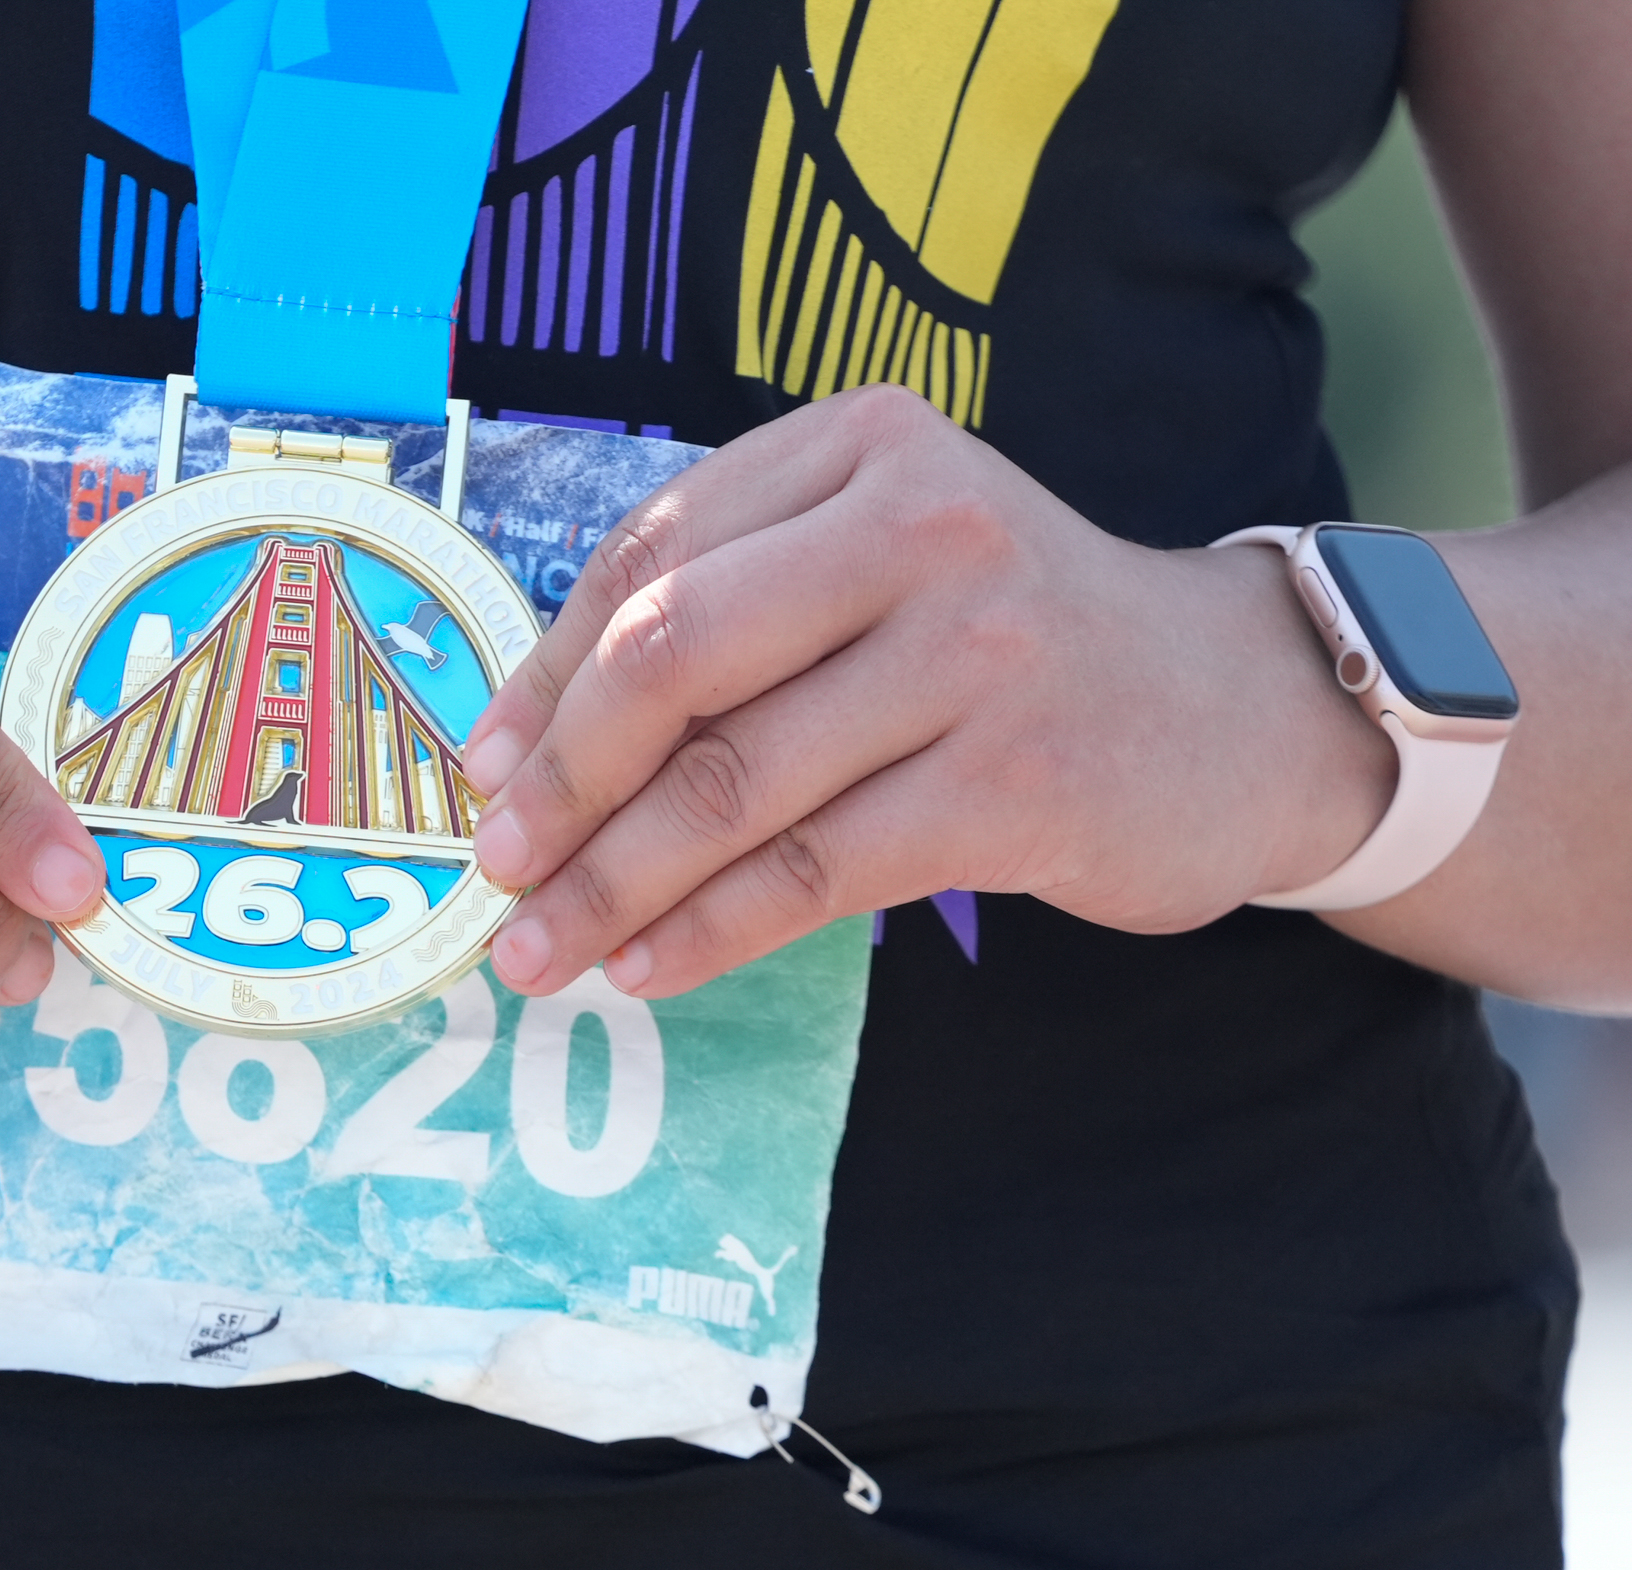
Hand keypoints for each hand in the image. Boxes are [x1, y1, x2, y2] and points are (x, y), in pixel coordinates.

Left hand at [460, 386, 1398, 1000]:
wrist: (1241, 711)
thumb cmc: (1007, 647)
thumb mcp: (876, 575)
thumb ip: (723, 622)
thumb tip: (519, 750)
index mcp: (863, 449)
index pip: (654, 557)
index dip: (547, 677)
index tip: (481, 772)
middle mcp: (922, 525)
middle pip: (676, 657)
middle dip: (565, 779)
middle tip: (498, 870)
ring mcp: (978, 651)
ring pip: (737, 781)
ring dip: (617, 882)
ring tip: (541, 950)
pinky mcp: (1017, 779)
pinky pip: (817, 870)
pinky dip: (713, 928)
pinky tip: (648, 967)